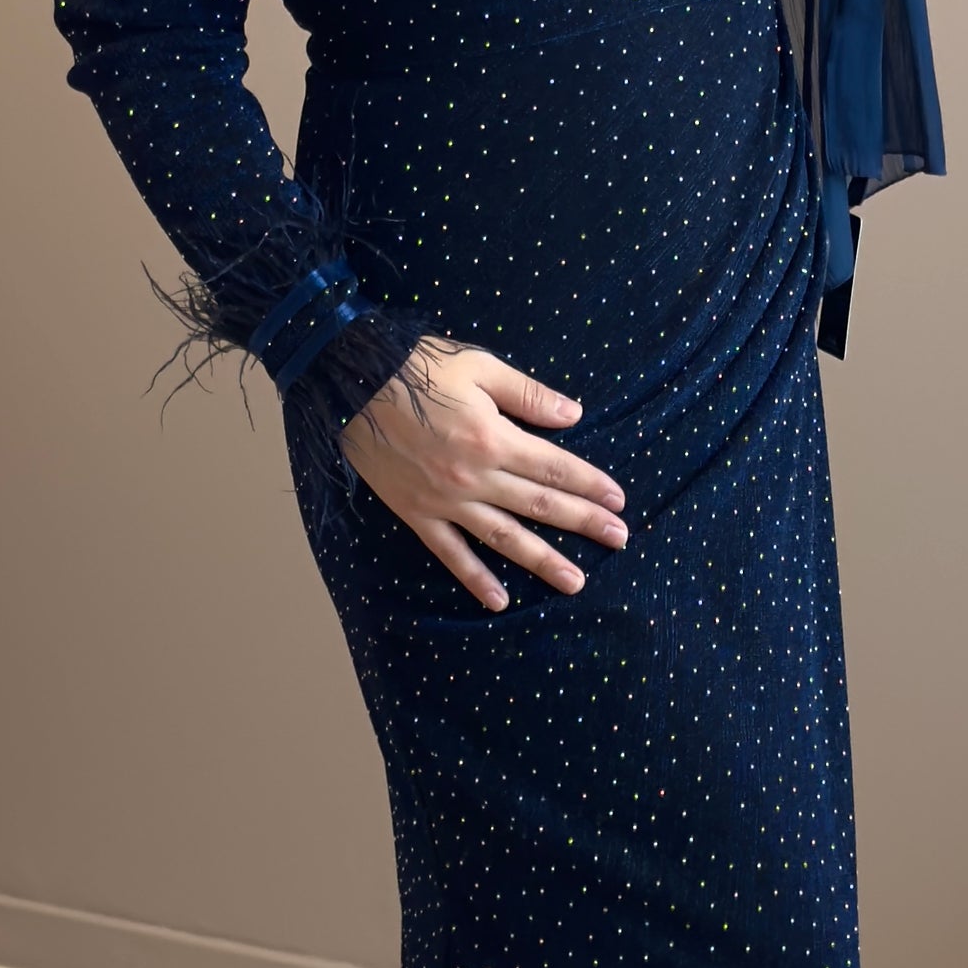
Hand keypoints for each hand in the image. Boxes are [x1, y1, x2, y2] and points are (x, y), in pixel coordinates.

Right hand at [343, 341, 627, 609]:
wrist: (349, 381)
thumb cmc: (415, 366)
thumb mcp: (478, 366)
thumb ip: (528, 395)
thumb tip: (574, 415)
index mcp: (493, 437)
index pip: (554, 467)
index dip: (589, 484)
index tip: (618, 500)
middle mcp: (474, 476)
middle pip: (540, 505)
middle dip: (583, 522)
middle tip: (619, 540)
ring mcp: (445, 500)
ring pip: (503, 537)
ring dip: (542, 560)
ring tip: (575, 582)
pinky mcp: (416, 513)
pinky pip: (450, 553)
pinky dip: (475, 578)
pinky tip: (499, 601)